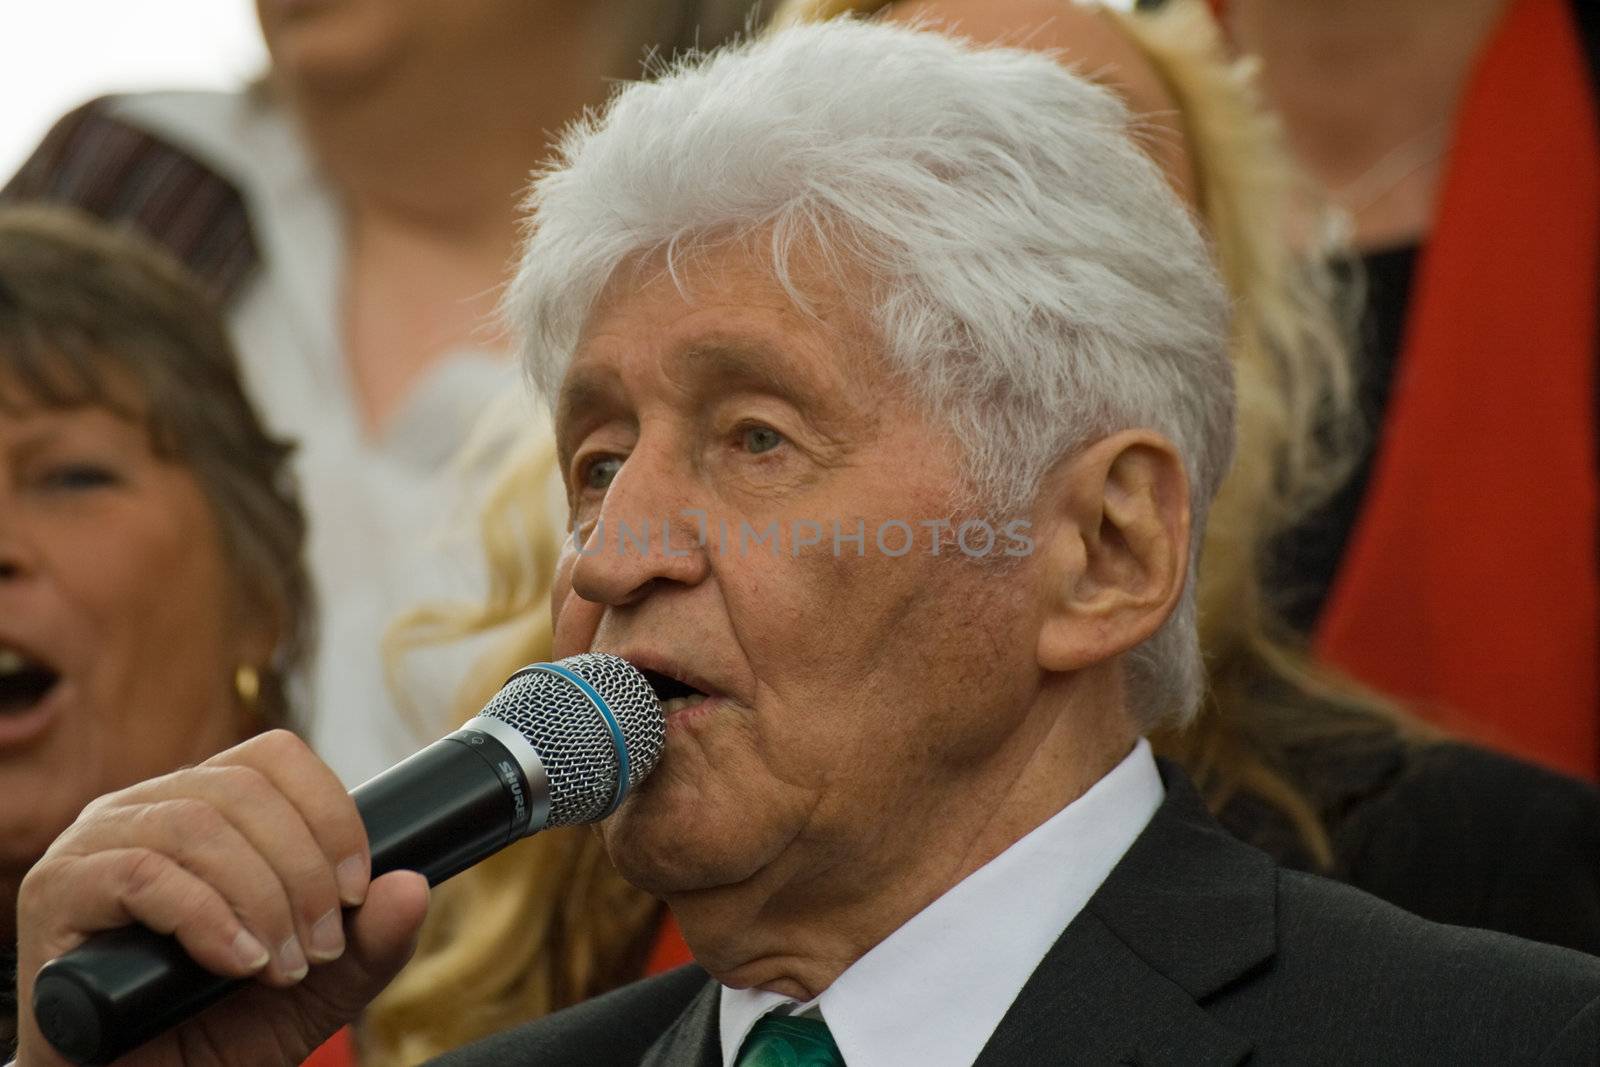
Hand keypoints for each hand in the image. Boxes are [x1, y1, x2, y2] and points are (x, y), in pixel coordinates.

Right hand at [13, 730, 430, 1065]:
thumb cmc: (210, 1032)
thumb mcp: (314, 990)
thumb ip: (369, 944)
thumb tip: (414, 885)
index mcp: (203, 805)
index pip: (275, 756)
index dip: (329, 812)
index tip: (361, 887)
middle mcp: (146, 808)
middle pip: (244, 789)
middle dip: (304, 871)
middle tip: (320, 949)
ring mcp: (95, 844)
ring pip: (197, 825)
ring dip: (261, 898)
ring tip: (282, 968)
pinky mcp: (58, 892)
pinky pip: (142, 874)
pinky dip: (207, 917)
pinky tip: (238, 964)